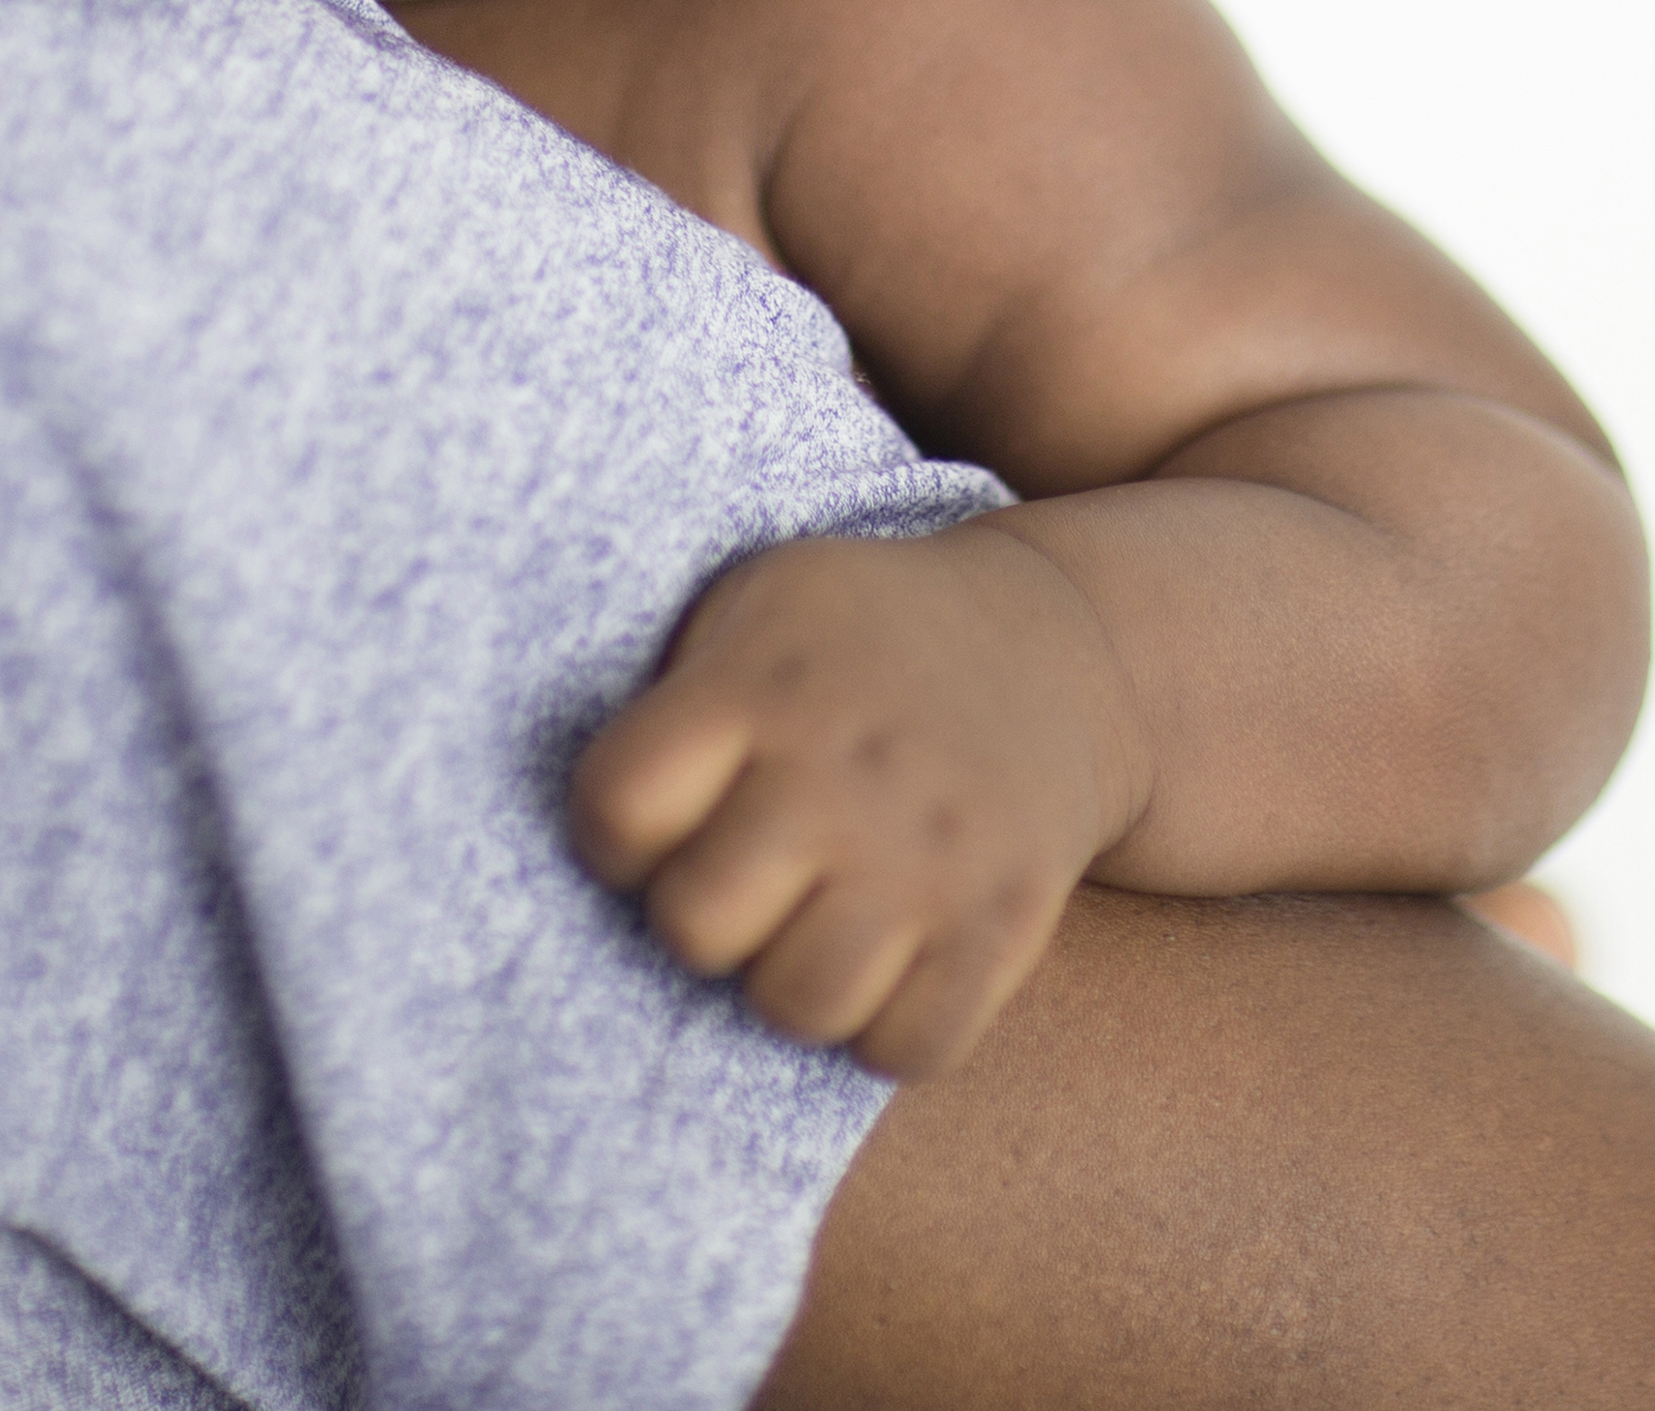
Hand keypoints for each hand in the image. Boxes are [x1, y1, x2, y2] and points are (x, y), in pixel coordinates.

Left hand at [570, 521, 1149, 1078]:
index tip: (648, 822)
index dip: (609, 835)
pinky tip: (880, 961)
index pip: (619, 807)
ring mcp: (936, 855)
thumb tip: (595, 825)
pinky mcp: (1008, 923)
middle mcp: (846, 772)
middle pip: (697, 925)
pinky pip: (910, 1048)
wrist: (1060, 647)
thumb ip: (674, 696)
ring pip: (799, 1004)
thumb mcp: (757, 604)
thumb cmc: (858, 640)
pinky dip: (881, 1028)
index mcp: (763, 683)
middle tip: (737, 878)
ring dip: (783, 980)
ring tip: (804, 925)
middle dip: (697, 916)